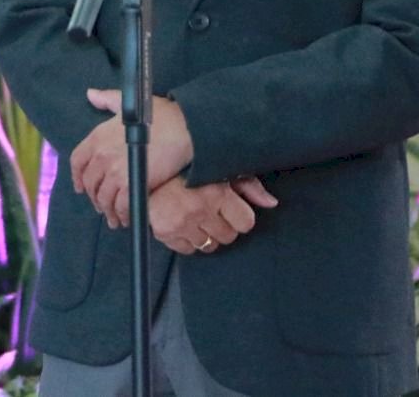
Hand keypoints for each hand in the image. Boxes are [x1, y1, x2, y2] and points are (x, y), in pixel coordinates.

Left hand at [71, 89, 194, 226]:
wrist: (183, 128)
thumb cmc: (159, 115)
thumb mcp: (126, 103)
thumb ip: (106, 100)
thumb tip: (90, 94)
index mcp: (98, 136)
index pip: (77, 161)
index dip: (77, 177)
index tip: (80, 187)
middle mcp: (102, 155)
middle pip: (90, 183)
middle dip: (95, 197)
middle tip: (102, 206)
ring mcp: (115, 171)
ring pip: (104, 198)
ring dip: (108, 210)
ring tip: (114, 218)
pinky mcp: (131, 185)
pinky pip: (121, 206)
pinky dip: (122, 214)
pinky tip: (127, 218)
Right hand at [150, 175, 279, 254]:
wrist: (146, 167)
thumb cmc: (188, 168)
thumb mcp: (222, 170)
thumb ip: (249, 186)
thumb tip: (271, 203)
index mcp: (217, 193)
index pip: (246, 223)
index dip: (241, 216)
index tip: (232, 209)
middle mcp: (200, 210)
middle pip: (229, 237)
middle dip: (224, 225)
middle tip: (213, 212)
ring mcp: (181, 224)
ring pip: (209, 246)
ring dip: (206, 234)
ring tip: (199, 217)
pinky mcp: (165, 233)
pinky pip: (188, 250)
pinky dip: (188, 240)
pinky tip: (185, 223)